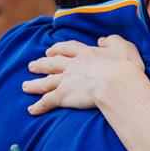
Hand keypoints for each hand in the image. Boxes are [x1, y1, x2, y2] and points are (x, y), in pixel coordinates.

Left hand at [22, 36, 144, 115]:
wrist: (117, 83)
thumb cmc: (125, 67)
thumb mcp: (124, 47)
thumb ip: (113, 41)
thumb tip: (103, 40)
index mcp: (87, 53)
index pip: (68, 48)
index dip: (59, 48)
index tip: (51, 50)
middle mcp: (73, 65)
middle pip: (52, 63)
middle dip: (41, 64)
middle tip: (32, 65)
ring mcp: (66, 80)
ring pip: (46, 82)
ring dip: (34, 84)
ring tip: (25, 86)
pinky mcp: (63, 96)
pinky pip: (47, 102)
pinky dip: (38, 106)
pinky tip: (31, 110)